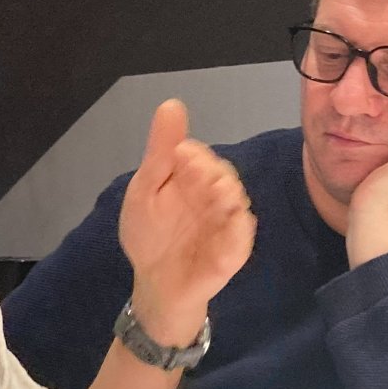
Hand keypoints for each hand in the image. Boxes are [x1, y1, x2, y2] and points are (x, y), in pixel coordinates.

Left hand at [118, 99, 255, 344]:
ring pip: (236, 203)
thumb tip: (173, 104)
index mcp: (193, 180)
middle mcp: (214, 199)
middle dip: (212, 173)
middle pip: (223, 176)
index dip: (195, 155)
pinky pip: (241, 237)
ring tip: (218, 193)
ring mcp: (226, 225)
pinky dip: (238, 228)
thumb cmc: (149, 235)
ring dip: (228, 195)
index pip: (202, 157)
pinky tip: (232, 220)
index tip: (180, 155)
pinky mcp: (232, 252)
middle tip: (197, 176)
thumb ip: (161, 151)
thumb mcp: (146, 189)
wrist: (155, 285)